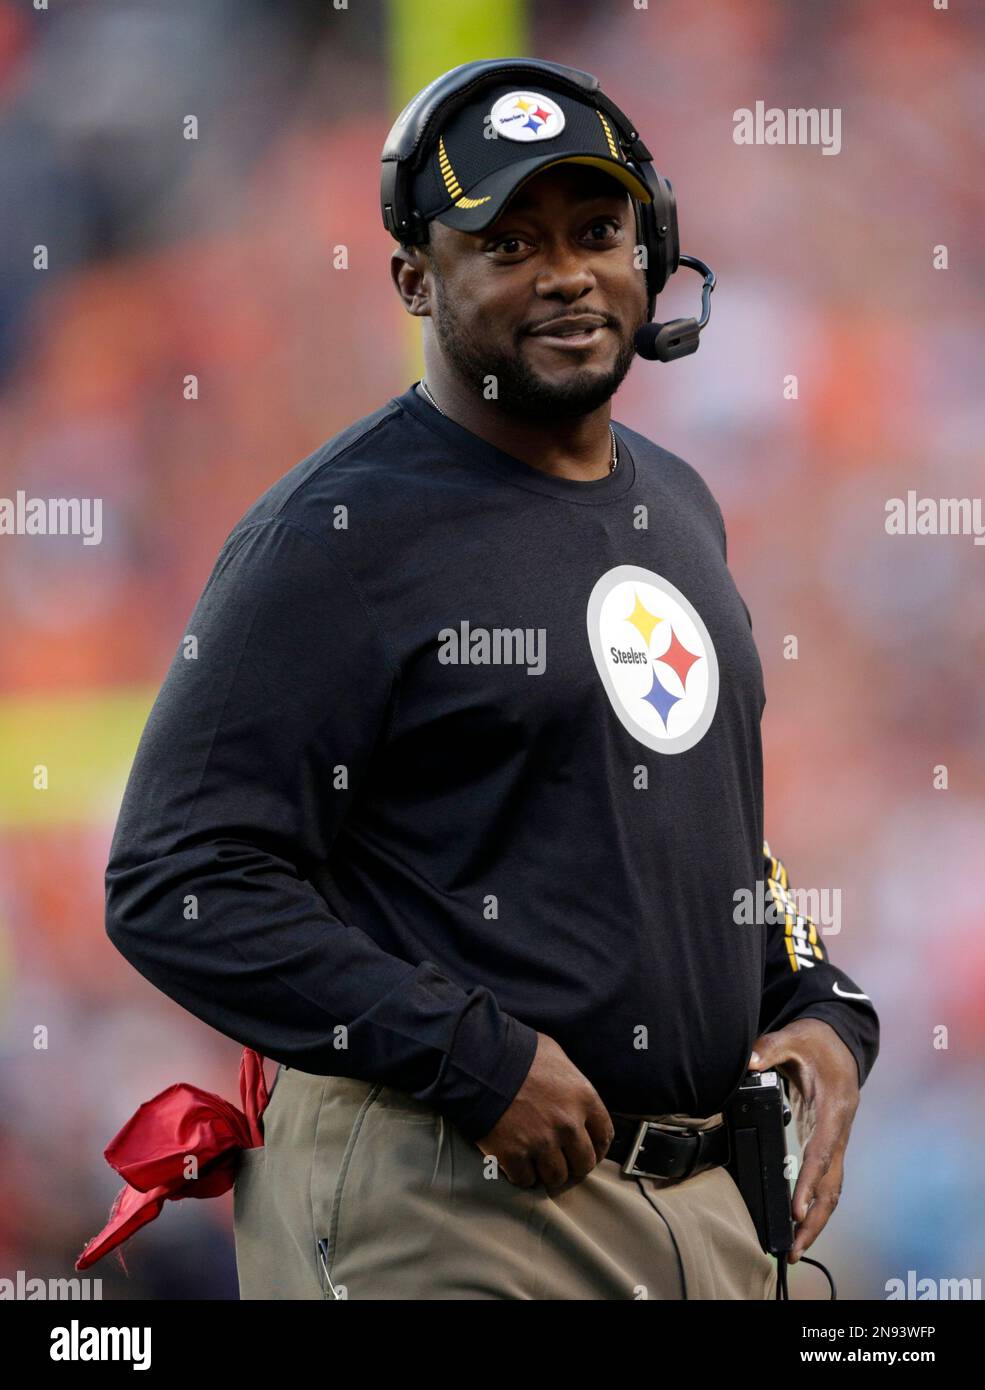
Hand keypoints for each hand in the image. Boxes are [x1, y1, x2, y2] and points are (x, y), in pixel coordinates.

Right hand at [474, 1032, 613, 1194]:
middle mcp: (568, 1125)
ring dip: (548, 1173)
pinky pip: (526, 1181)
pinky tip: (517, 1164)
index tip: (589, 1150)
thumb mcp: (555, 1055)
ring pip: (556, 1177)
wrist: (479, 1061)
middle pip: (584, 1163)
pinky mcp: (514, 1156)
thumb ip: (570, 1079)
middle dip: (574, 1164)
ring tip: (538, 1164)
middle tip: (562, 1160)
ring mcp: (541, 1143)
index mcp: (583, 1098)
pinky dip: (522, 1175)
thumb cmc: (517, 1052)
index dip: (597, 1146)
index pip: (604, 1136)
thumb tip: (569, 1091)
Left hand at [746, 1017, 859, 1262]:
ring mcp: (836, 1141)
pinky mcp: (827, 1145)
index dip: (810, 1182)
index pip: (822, 1151)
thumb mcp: (794, 1037)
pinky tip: (797, 1223)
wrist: (840, 1042)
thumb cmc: (816, 1042)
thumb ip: (770, 1048)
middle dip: (815, 1219)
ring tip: (793, 1249)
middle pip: (833, 1184)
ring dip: (816, 1221)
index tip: (797, 1210)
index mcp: (834, 1107)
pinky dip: (814, 1205)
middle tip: (793, 1247)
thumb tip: (748, 1061)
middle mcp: (839, 1130)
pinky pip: (824, 1182)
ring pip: (832, 1190)